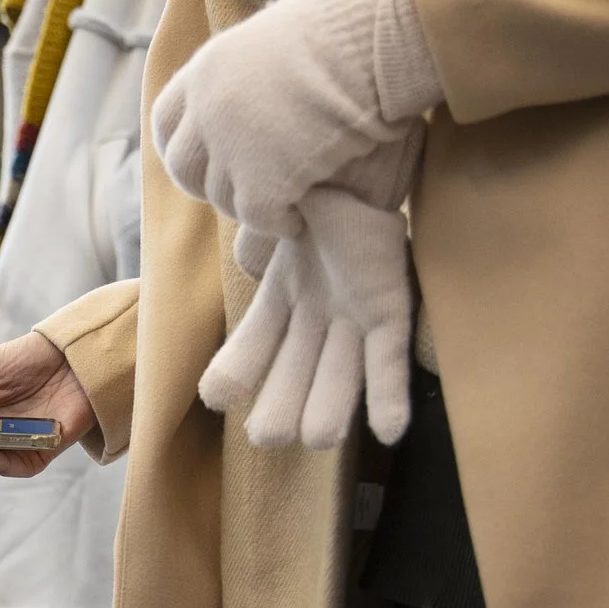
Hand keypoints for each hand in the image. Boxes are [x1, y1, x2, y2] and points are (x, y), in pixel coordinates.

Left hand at [150, 0, 439, 240]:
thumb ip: (249, 74)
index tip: (205, 162)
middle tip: (247, 191)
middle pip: (184, 168)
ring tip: (286, 202)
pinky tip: (300, 219)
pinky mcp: (261, 180)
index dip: (183, 147)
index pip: (166, 122)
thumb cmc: (344, 33)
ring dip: (251, 206)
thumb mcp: (275, 43)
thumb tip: (252, 92)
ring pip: (221, 198)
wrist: (371, 39)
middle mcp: (206, 109)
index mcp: (206, 70)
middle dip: (210, 186)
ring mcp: (229, 146)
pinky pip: (259, 218)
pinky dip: (279, 223)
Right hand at [199, 144, 418, 448]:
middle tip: (268, 435)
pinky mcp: (391, 314)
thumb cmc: (315, 191)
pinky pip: (388, 362)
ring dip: (329, 411)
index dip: (234, 374)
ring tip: (319, 437)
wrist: (369, 170)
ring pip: (338, 378)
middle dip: (280, 409)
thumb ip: (251, 236)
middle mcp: (314, 319)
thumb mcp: (272, 215)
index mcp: (278, 300)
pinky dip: (388, 398)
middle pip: (293, 376)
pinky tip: (389, 432)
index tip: (217, 396)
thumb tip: (229, 252)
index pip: (250, 348)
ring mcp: (353, 321)